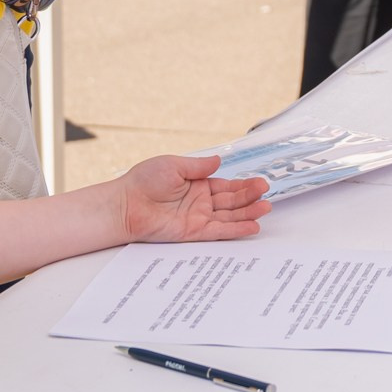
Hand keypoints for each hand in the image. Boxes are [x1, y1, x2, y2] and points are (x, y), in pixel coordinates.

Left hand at [118, 154, 271, 242]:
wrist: (125, 204)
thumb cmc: (143, 182)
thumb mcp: (174, 165)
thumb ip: (199, 166)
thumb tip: (219, 160)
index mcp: (196, 184)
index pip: (225, 186)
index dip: (243, 185)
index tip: (260, 182)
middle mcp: (199, 202)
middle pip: (231, 201)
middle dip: (250, 196)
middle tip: (266, 192)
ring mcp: (198, 217)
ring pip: (229, 216)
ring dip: (248, 213)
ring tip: (265, 208)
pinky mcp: (193, 231)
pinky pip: (219, 231)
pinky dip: (236, 229)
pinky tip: (251, 226)